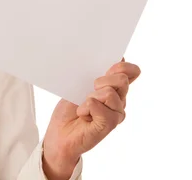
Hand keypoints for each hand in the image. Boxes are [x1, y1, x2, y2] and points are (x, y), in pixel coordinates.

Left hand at [42, 58, 140, 178]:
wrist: (59, 132)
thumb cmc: (69, 108)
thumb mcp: (80, 85)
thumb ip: (96, 74)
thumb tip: (114, 59)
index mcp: (115, 88)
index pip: (132, 72)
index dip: (123, 66)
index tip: (109, 67)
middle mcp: (120, 100)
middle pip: (121, 79)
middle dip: (102, 80)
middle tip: (89, 89)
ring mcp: (116, 113)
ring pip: (109, 93)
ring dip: (90, 97)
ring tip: (83, 106)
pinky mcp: (109, 124)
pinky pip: (99, 106)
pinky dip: (86, 108)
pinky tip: (83, 115)